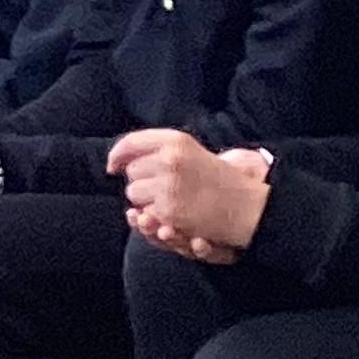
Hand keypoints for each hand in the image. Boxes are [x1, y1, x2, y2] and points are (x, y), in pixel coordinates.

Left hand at [110, 128, 268, 262]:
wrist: (245, 206)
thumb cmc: (217, 179)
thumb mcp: (188, 151)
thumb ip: (155, 149)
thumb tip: (116, 162)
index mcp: (175, 140)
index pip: (131, 143)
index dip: (118, 155)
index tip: (113, 167)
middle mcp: (170, 158)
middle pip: (131, 172)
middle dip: (141, 181)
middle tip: (165, 187)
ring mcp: (168, 184)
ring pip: (133, 194)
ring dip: (146, 200)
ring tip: (173, 200)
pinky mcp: (169, 209)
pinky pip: (145, 213)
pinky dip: (155, 217)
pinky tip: (174, 215)